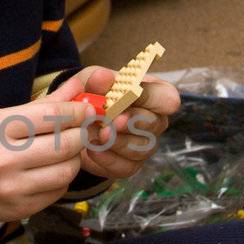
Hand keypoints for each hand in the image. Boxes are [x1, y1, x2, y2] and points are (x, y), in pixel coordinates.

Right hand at [0, 94, 99, 224]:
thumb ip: (42, 104)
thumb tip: (80, 87)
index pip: (51, 116)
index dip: (76, 112)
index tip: (86, 110)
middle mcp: (3, 159)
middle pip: (65, 144)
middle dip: (81, 135)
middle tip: (83, 130)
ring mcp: (12, 187)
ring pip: (67, 170)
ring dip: (75, 159)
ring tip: (67, 152)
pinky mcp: (20, 208)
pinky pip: (58, 191)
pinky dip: (62, 178)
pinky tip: (51, 171)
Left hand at [52, 64, 179, 181]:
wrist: (76, 123)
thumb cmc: (92, 95)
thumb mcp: (91, 81)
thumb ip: (97, 79)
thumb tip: (102, 77)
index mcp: (155, 95)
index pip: (167, 99)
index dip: (149, 98)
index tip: (126, 95)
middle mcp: (156, 121)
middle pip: (154, 124)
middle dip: (132, 122)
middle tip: (112, 120)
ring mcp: (146, 145)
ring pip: (141, 148)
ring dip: (118, 142)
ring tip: (97, 134)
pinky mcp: (131, 165)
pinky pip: (126, 166)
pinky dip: (107, 159)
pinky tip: (92, 149)